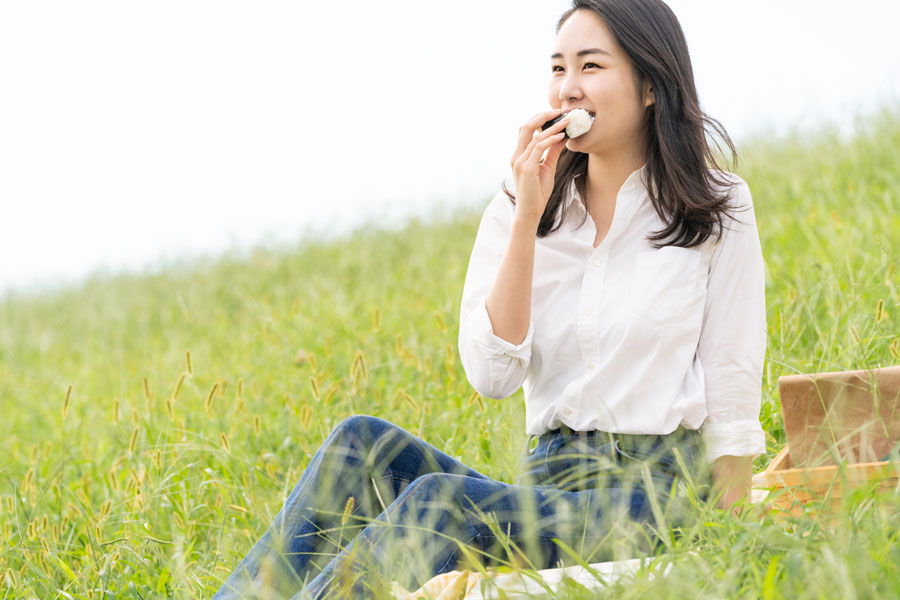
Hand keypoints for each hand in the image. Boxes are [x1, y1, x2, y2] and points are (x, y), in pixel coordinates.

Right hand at [509, 108, 568, 226]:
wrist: (530, 212)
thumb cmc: (537, 193)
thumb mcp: (547, 169)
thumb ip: (552, 153)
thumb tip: (561, 137)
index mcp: (518, 155)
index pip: (525, 130)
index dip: (538, 119)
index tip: (554, 114)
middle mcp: (516, 156)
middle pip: (525, 127)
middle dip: (542, 116)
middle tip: (559, 111)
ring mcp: (519, 162)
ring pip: (534, 136)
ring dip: (552, 126)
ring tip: (566, 121)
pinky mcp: (526, 168)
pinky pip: (538, 148)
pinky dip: (550, 139)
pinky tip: (562, 136)